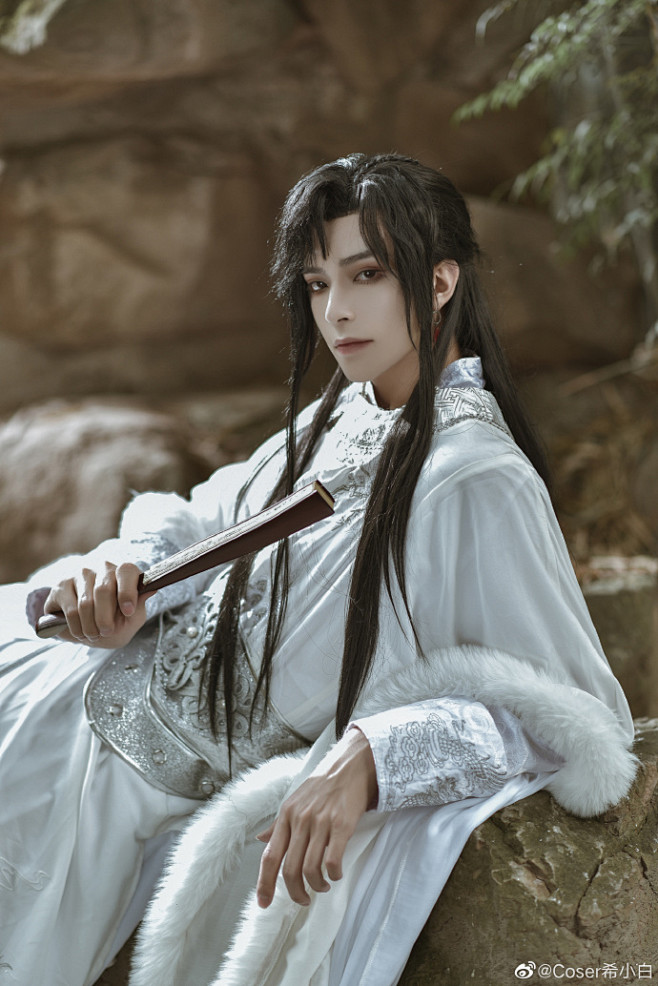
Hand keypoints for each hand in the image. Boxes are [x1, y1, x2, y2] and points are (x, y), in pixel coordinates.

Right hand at [43, 561, 152, 647]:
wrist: (87, 630)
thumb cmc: (114, 622)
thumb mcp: (131, 619)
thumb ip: (140, 606)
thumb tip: (152, 589)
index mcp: (123, 572)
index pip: (127, 571)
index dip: (127, 591)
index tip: (128, 611)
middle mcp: (102, 568)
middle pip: (103, 590)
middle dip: (106, 618)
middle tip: (107, 632)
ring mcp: (79, 574)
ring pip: (85, 603)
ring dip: (90, 626)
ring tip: (93, 634)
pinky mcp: (61, 586)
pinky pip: (70, 610)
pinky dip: (76, 628)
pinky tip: (80, 632)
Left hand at [256, 727, 377, 907]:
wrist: (351, 765)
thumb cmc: (323, 784)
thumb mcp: (294, 800)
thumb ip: (278, 824)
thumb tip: (261, 840)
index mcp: (285, 815)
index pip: (269, 856)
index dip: (265, 883)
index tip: (263, 902)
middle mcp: (300, 819)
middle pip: (289, 869)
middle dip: (295, 892)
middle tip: (302, 899)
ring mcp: (321, 822)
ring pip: (310, 868)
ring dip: (316, 885)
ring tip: (322, 886)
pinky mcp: (342, 825)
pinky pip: (332, 860)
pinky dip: (333, 874)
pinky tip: (336, 874)